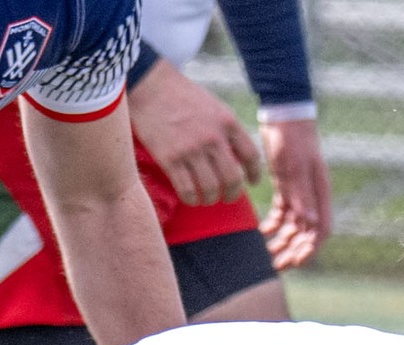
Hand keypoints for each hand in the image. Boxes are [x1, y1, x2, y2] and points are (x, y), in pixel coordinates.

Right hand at [128, 58, 261, 205]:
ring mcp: (191, 150)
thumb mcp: (214, 107)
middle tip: (228, 197)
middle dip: (233, 193)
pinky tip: (191, 198)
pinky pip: (187, 190)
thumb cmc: (182, 96)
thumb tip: (237, 159)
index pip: (251, 156)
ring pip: (211, 189)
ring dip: (211, 198)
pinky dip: (192, 199)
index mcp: (227, 123)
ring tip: (207, 198)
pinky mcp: (170, 159)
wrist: (150, 85)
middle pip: (233, 179)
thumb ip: (227, 130)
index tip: (252, 182)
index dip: (254, 174)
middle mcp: (213, 138)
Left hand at [258, 117, 332, 268]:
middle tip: (274, 266)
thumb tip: (310, 224)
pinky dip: (273, 224)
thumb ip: (301, 195)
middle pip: (306, 233)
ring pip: (293, 226)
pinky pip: (282, 213)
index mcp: (320, 194)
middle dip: (292, 251)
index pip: (320, 230)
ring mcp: (299, 192)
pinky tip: (260, 231)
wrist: (283, 112)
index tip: (294, 262)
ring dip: (281, 241)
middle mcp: (313, 197)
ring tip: (265, 253)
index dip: (309, 250)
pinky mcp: (286, 186)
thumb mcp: (294, 166)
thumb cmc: (292, 137)